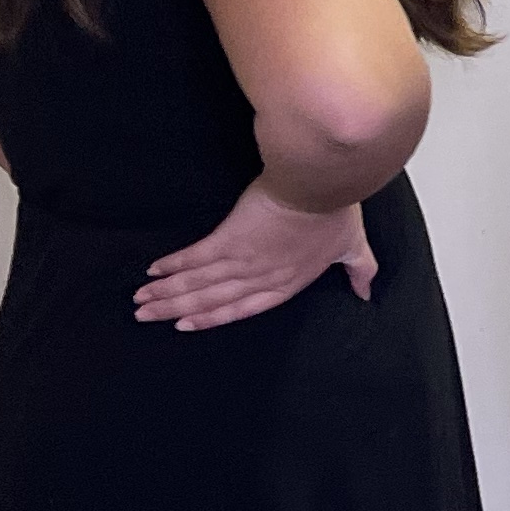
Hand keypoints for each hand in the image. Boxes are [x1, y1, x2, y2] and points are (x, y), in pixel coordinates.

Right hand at [137, 181, 376, 333]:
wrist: (321, 185)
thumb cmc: (337, 212)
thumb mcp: (353, 247)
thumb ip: (359, 271)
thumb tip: (368, 294)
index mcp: (286, 283)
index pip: (243, 308)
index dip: (213, 318)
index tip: (187, 325)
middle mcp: (260, 278)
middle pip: (211, 300)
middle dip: (176, 310)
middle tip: (146, 316)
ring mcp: (243, 262)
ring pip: (198, 284)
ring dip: (167, 293)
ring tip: (141, 300)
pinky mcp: (230, 240)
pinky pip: (196, 258)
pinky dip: (174, 266)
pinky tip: (154, 271)